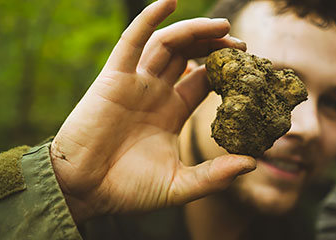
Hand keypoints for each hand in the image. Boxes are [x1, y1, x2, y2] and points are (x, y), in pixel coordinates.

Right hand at [50, 0, 254, 223]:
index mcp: (171, 113)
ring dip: (194, 30)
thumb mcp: (178, 185)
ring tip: (222, 26)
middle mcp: (156, 93)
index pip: (203, 81)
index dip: (224, 72)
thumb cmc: (127, 190)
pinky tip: (169, 1)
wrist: (84, 191)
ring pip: (167, 44)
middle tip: (241, 46)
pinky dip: (149, 18)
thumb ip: (214, 175)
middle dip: (214, 46)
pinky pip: (131, 41)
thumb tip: (251, 162)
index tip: (248, 69)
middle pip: (189, 57)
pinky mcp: (114, 78)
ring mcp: (135, 83)